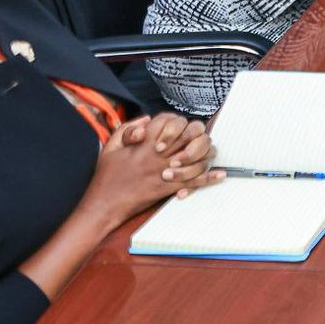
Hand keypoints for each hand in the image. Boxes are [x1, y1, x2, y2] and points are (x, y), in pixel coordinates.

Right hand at [82, 117, 217, 229]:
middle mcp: (158, 155)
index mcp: (145, 143)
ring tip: (208, 153)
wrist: (104, 204)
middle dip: (195, 134)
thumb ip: (127, 128)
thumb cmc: (107, 176)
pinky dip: (209, 178)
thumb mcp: (111, 146)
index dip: (175, 122)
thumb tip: (147, 119)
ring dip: (205, 154)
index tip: (175, 127)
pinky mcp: (169, 188)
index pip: (169, 121)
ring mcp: (165, 172)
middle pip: (189, 135)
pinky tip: (220, 174)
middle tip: (195, 138)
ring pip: (196, 157)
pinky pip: (194, 181)